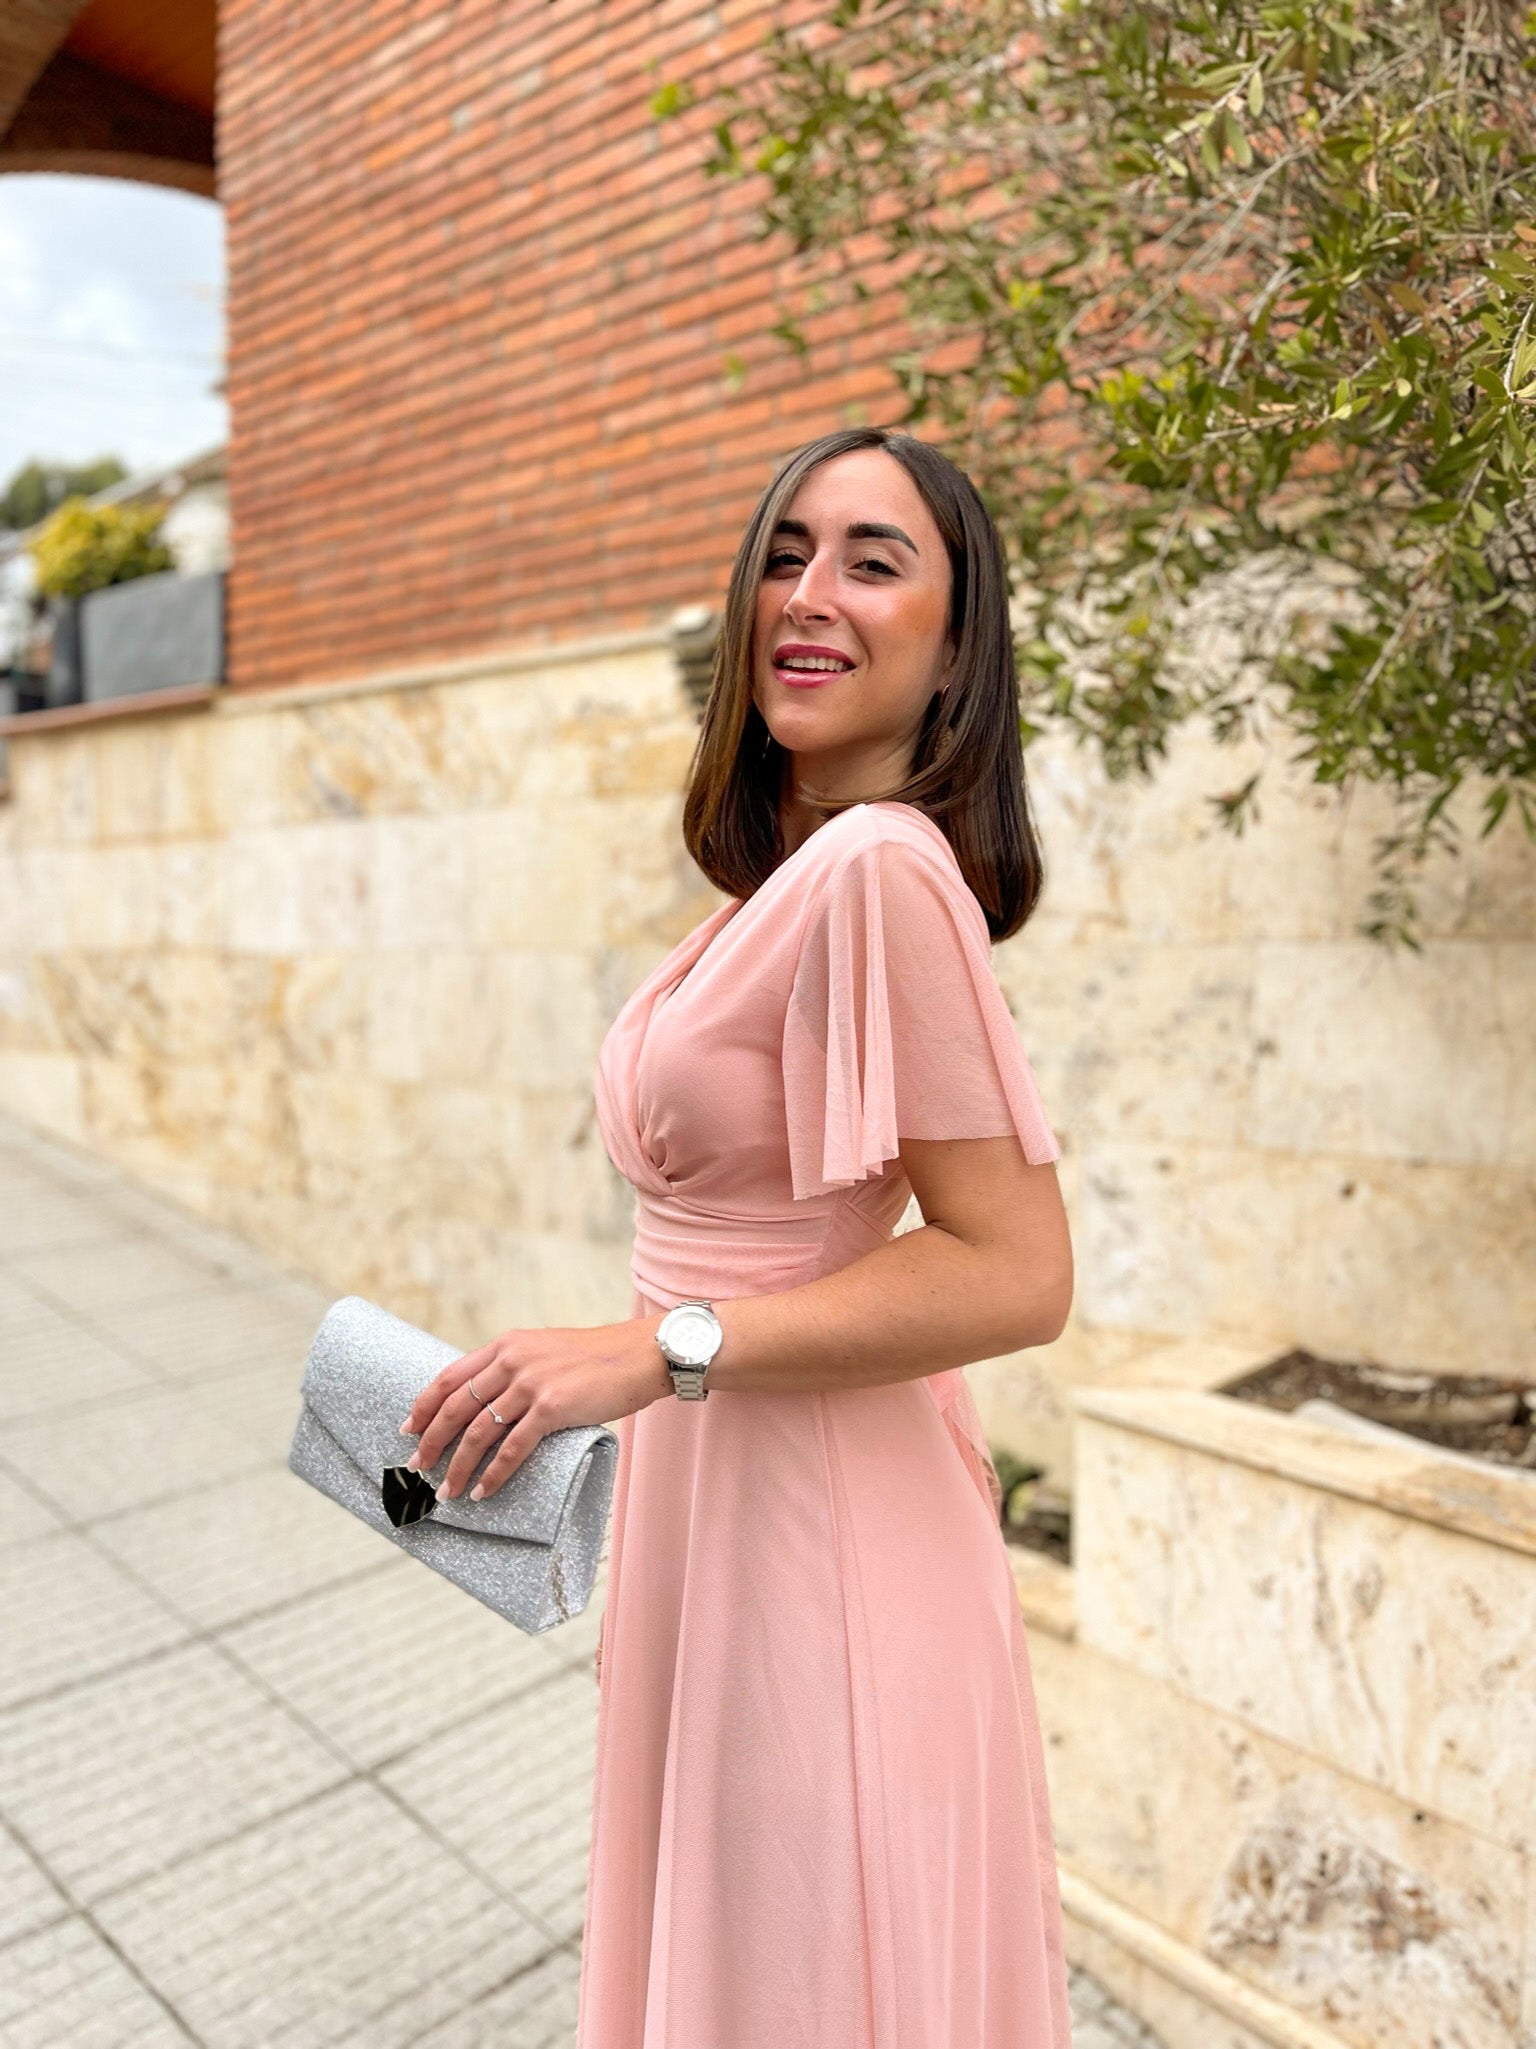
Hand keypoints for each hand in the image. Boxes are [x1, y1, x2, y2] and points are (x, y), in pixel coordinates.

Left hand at [398, 1314, 668, 1501]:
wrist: (639, 1354)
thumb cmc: (597, 1358)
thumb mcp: (546, 1351)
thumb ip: (516, 1368)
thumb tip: (489, 1401)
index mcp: (507, 1345)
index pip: (450, 1376)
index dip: (424, 1405)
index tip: (408, 1428)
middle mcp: (512, 1361)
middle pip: (456, 1407)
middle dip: (431, 1441)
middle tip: (416, 1467)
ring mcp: (531, 1384)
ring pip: (479, 1432)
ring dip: (459, 1466)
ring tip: (447, 1490)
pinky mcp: (553, 1408)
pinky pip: (513, 1449)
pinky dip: (494, 1474)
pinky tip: (484, 1491)